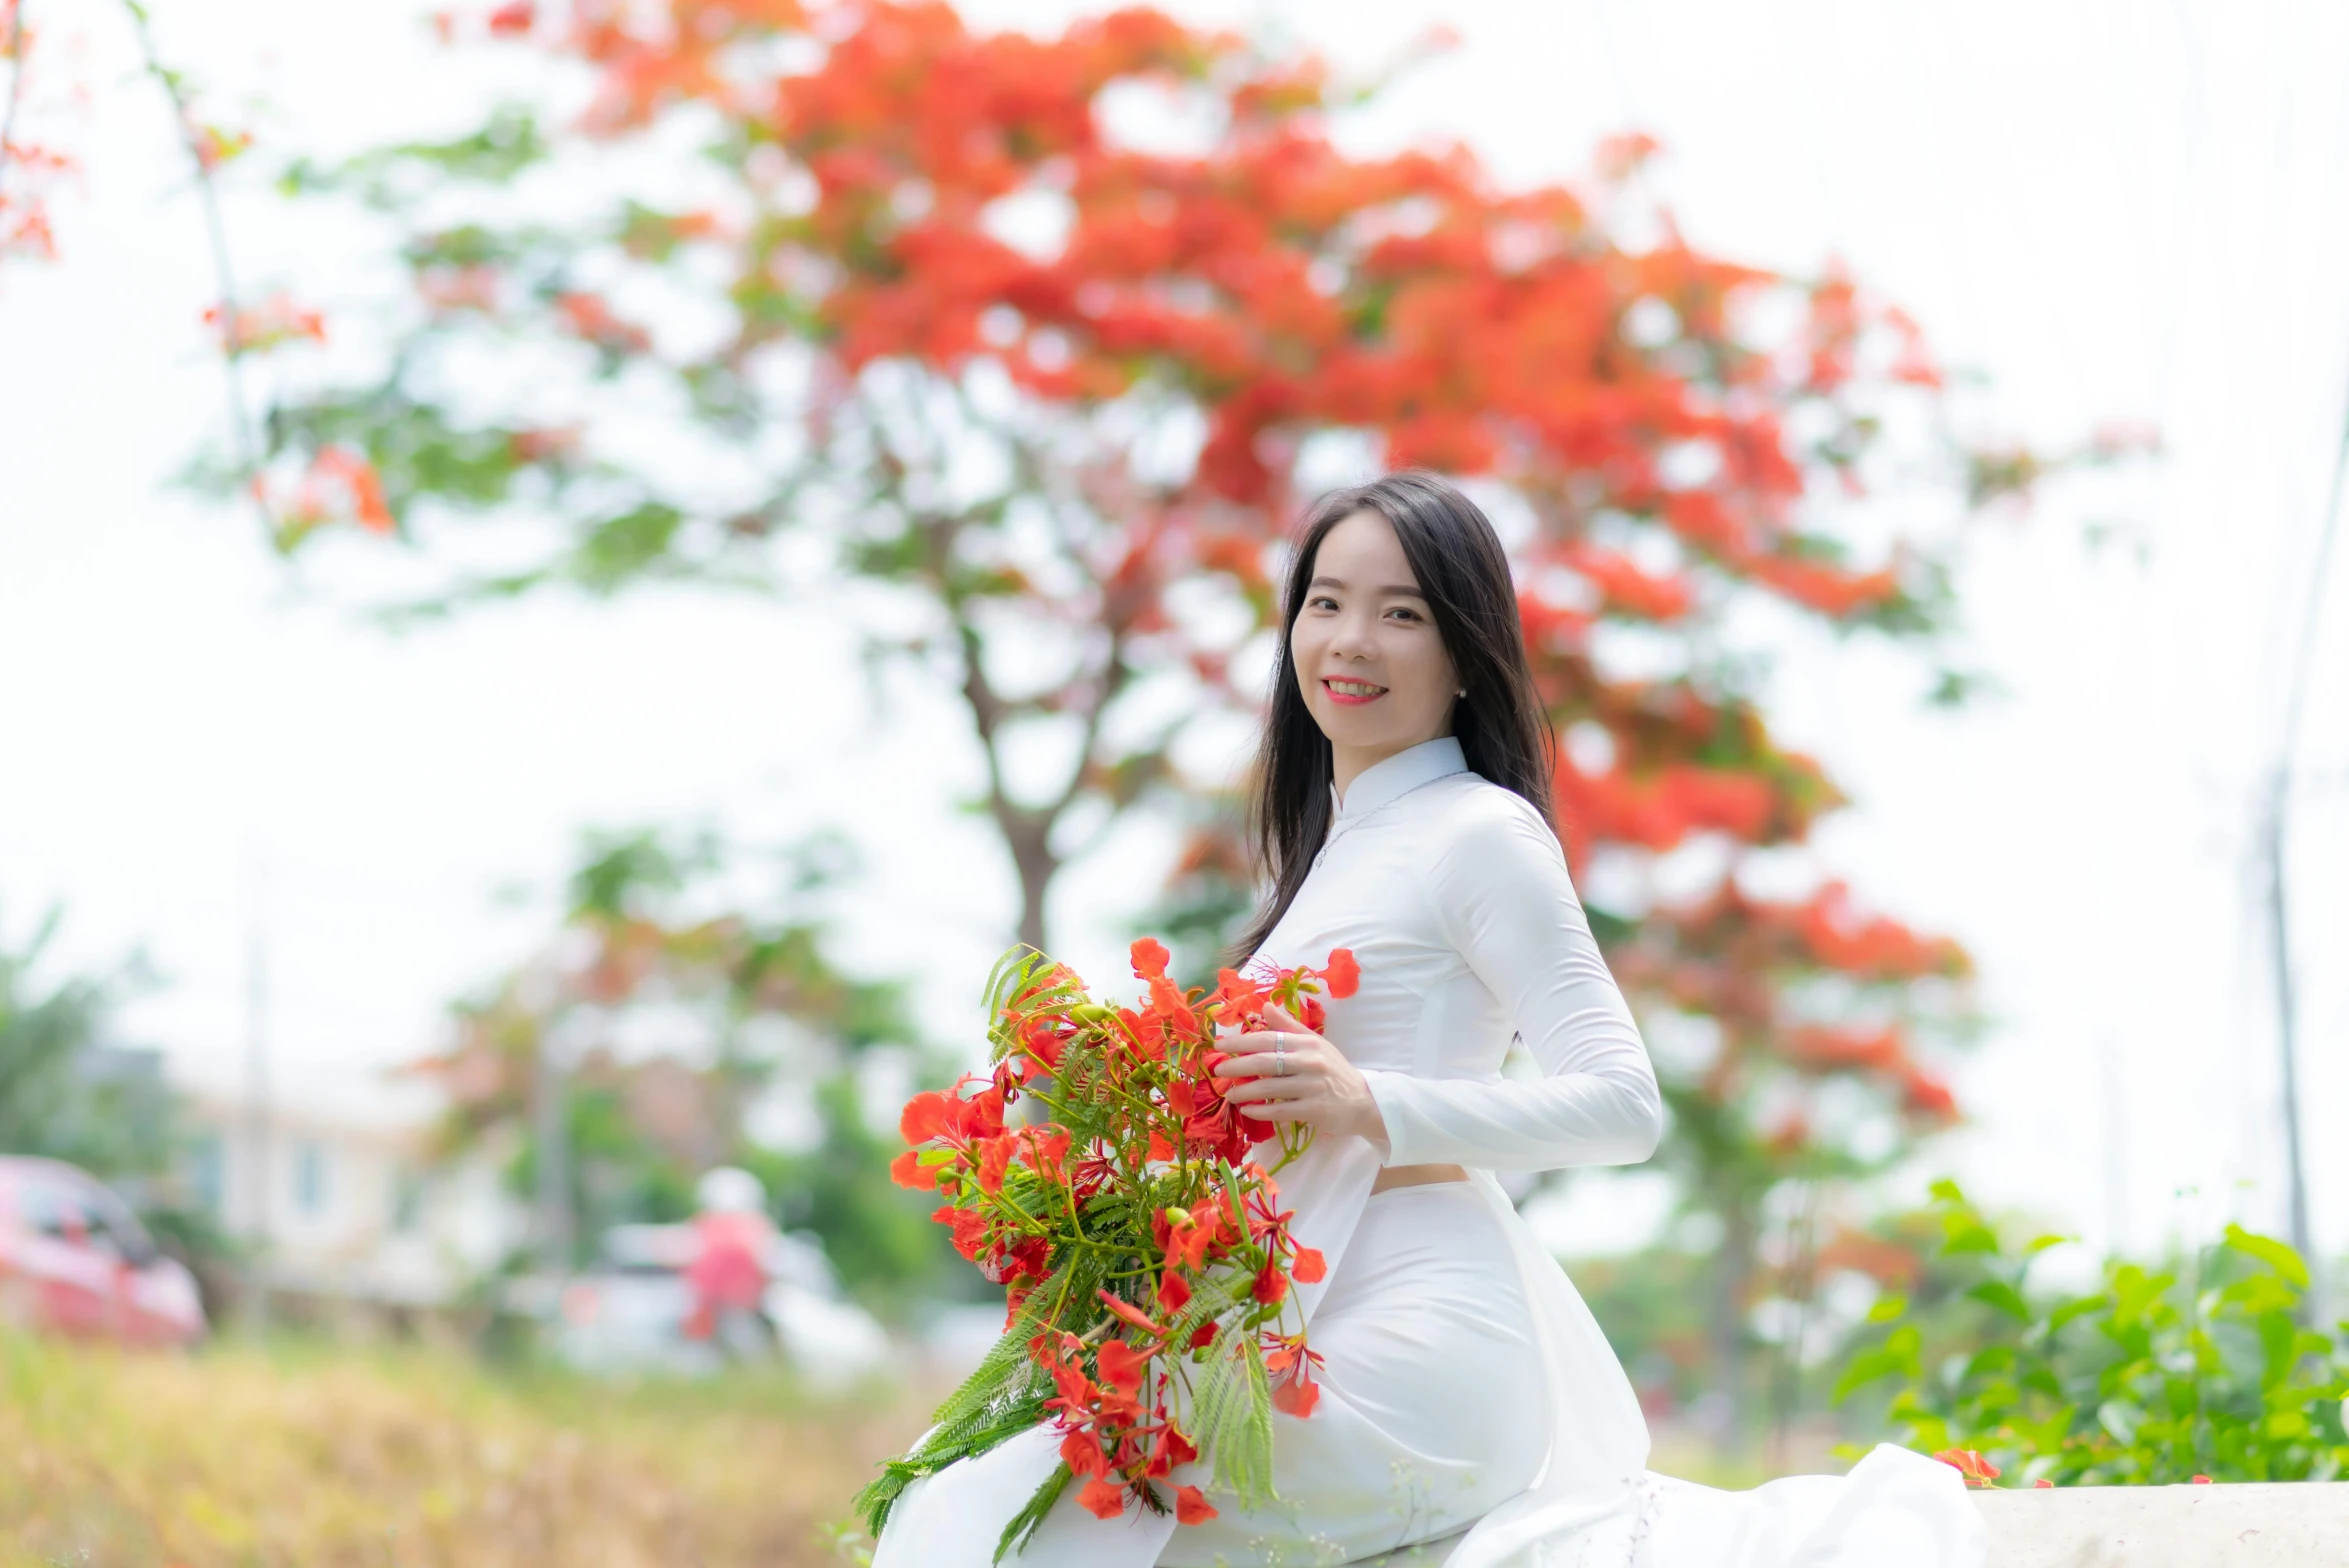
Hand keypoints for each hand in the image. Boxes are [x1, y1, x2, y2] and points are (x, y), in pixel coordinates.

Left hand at [1213, 1000, 1388, 1149]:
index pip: (1269, 1038)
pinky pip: (1281, 1110)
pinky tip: (1247, 1111)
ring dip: (1245, 1091)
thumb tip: (1265, 1006)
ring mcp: (1312, 1086)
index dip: (1242, 1041)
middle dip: (1237, 1065)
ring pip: (1270, 1088)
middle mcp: (1310, 1062)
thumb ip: (1290, 1027)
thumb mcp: (1315, 1044)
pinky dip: (1261, 1111)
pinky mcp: (1314, 1109)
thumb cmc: (1335, 1071)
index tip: (1220, 1044)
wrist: (1365, 1101)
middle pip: (1265, 1061)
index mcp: (1308, 1043)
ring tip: (1228, 1094)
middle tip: (1218, 1069)